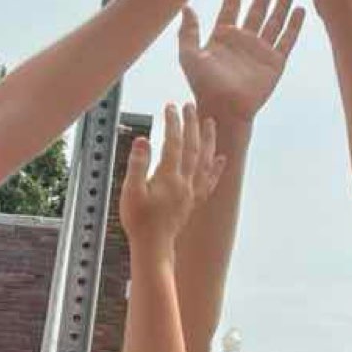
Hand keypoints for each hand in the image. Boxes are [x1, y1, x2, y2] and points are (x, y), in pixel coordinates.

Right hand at [120, 103, 223, 246]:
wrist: (153, 246)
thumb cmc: (139, 221)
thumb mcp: (130, 191)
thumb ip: (137, 164)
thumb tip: (143, 139)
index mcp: (169, 177)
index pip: (173, 142)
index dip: (173, 122)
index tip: (170, 106)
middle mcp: (185, 182)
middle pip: (192, 147)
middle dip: (192, 124)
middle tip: (190, 105)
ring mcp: (191, 191)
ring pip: (205, 160)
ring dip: (208, 139)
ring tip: (210, 122)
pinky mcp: (193, 201)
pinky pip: (209, 181)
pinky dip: (216, 168)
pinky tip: (221, 158)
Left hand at [178, 0, 304, 122]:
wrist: (224, 108)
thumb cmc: (203, 86)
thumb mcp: (189, 55)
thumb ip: (188, 31)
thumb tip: (186, 6)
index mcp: (223, 37)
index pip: (232, 6)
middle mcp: (243, 41)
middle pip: (256, 9)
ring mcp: (260, 50)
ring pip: (274, 20)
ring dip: (281, 3)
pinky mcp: (275, 62)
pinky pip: (286, 39)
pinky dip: (294, 24)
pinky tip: (299, 9)